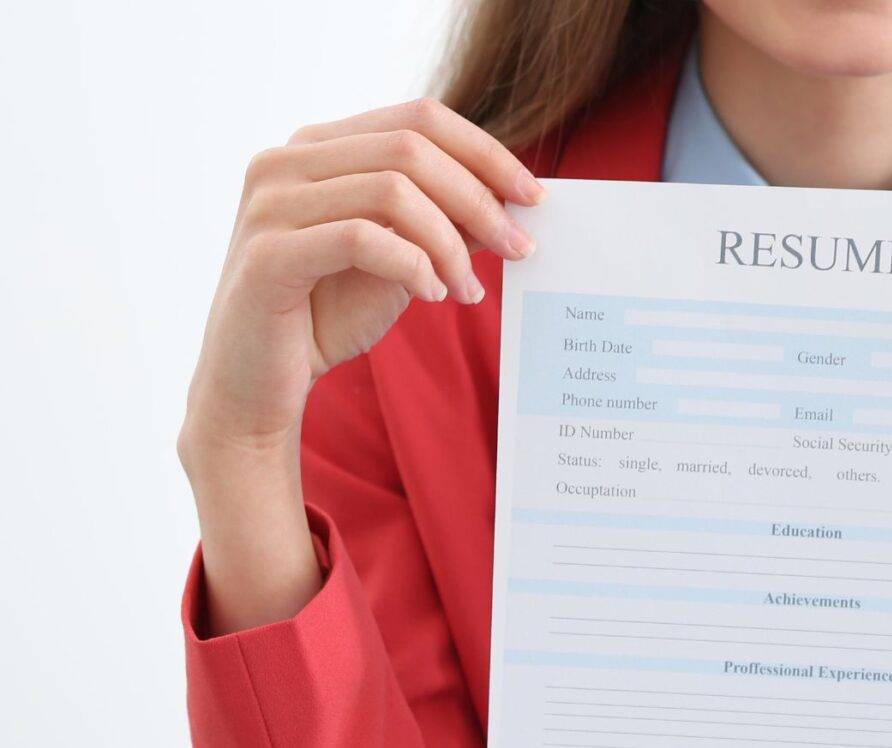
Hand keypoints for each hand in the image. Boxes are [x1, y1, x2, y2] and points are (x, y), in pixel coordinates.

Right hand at [181, 97, 542, 461]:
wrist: (256, 384)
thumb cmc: (325, 315)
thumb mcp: (401, 259)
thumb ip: (443, 222)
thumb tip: (511, 202)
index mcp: (318, 147)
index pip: (418, 118)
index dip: (485, 152)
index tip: (533, 196)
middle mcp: (285, 161)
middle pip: (412, 148)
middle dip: (479, 199)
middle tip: (521, 249)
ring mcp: (269, 202)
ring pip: (392, 191)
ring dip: (450, 243)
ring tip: (468, 289)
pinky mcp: (267, 253)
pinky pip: (362, 239)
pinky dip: (413, 265)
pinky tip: (434, 296)